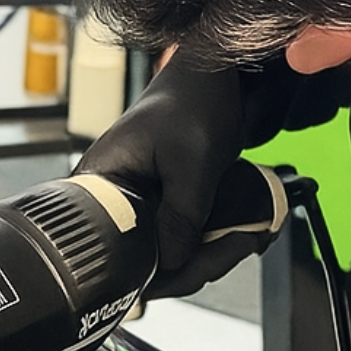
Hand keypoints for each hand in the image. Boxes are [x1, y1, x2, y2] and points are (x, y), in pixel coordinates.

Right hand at [76, 50, 334, 296]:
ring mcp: (140, 208)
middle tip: (240, 242)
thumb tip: (173, 265)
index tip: (197, 261)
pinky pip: (185, 243)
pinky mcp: (163, 209)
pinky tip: (243, 230)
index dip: (155, 270)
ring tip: (249, 232)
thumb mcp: (191, 162)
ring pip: (171, 258)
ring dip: (214, 254)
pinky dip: (215, 243)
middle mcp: (114, 203)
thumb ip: (181, 217)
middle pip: (146, 264)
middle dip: (197, 263)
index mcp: (100, 187)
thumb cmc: (192, 102)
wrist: (213, 80)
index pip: (113, 253)